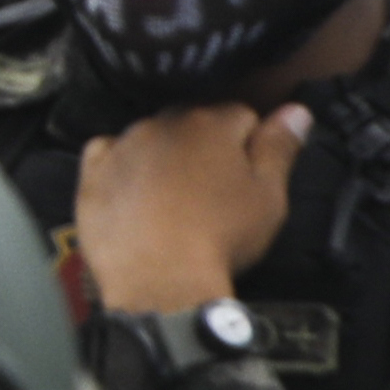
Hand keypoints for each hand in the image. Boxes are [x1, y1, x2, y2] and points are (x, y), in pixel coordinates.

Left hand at [70, 101, 308, 315]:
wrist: (160, 279)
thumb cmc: (220, 239)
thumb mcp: (268, 195)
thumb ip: (280, 147)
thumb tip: (296, 110)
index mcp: (211, 123)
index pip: (241, 115)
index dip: (249, 144)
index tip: (247, 174)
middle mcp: (163, 124)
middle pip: (193, 122)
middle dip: (205, 148)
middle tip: (212, 193)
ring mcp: (123, 147)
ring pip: (152, 137)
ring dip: (163, 155)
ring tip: (174, 201)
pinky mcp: (93, 174)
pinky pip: (107, 154)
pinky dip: (120, 166)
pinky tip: (134, 194)